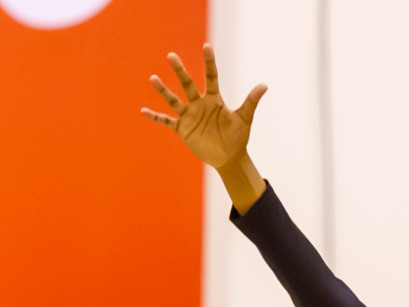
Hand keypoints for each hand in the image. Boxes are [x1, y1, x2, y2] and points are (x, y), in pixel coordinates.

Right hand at [141, 44, 265, 169]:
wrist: (229, 158)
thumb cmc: (238, 137)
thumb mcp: (244, 119)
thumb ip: (251, 102)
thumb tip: (264, 85)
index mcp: (214, 99)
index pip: (211, 77)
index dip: (209, 62)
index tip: (206, 46)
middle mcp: (199, 104)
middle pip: (188, 84)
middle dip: (180, 71)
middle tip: (172, 56)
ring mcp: (189, 116)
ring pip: (174, 100)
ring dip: (164, 91)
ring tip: (153, 79)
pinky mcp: (182, 129)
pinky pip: (166, 121)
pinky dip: (156, 117)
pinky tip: (144, 111)